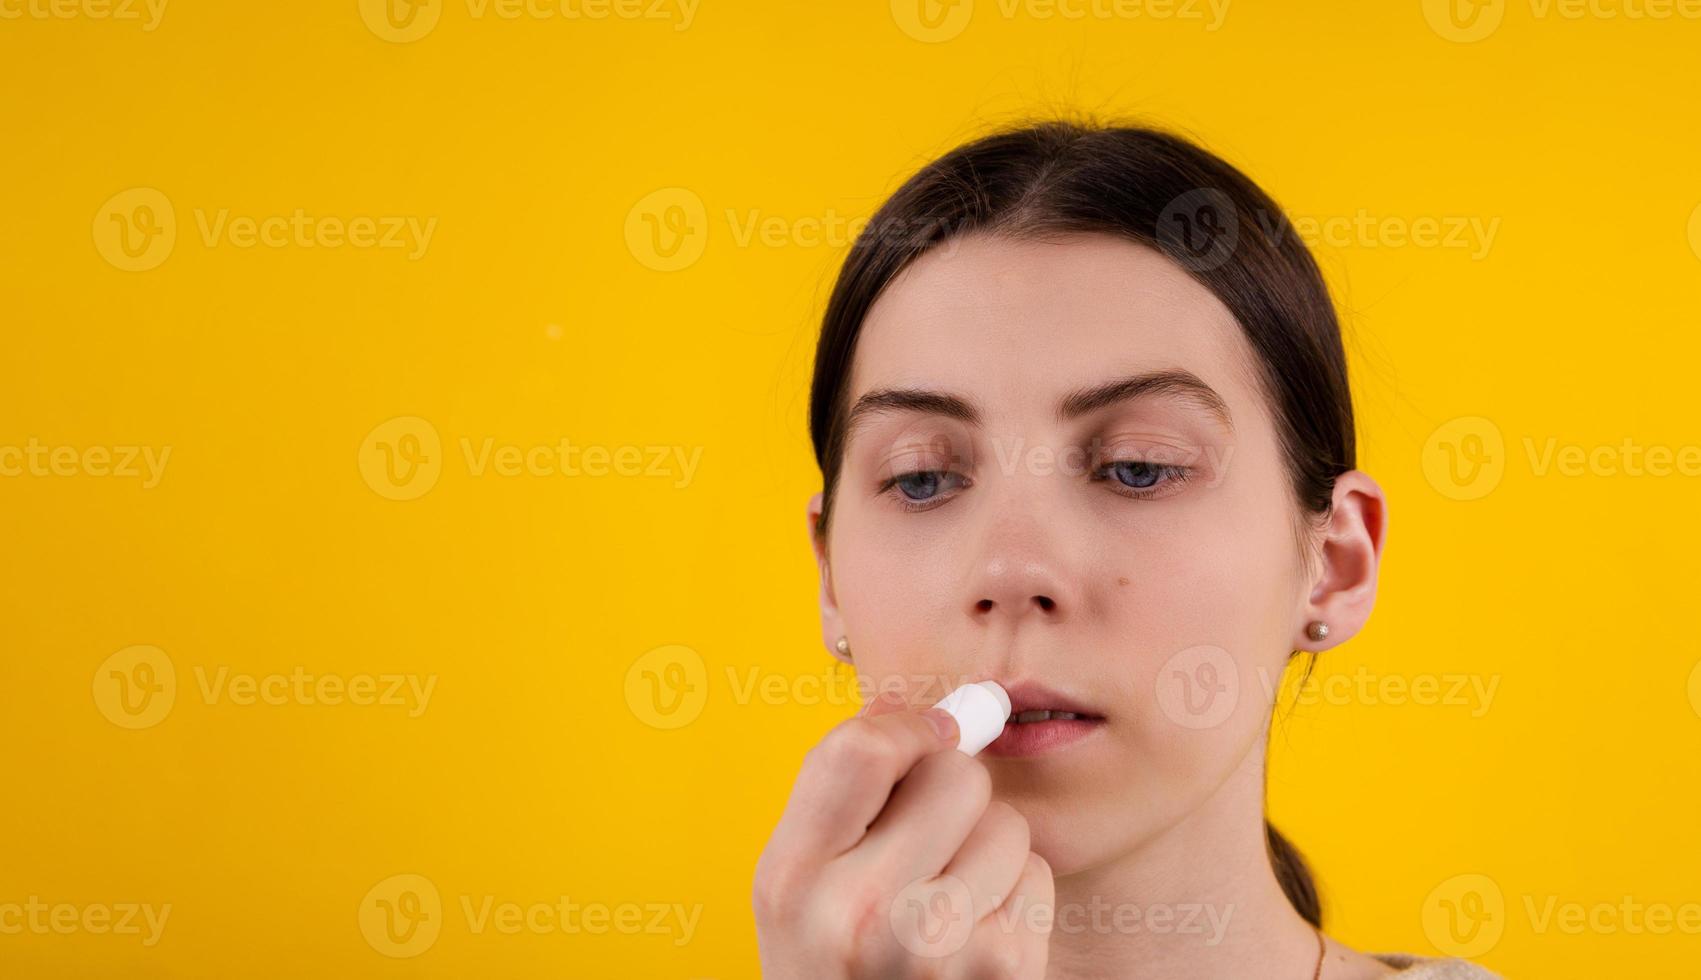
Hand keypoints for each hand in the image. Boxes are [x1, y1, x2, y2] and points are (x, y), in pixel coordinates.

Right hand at [753, 681, 1054, 977]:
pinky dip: (1017, 893)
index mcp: (790, 880)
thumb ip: (846, 790)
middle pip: (952, 774)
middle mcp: (857, 915)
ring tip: (946, 900)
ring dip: (988, 848)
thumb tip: (943, 704)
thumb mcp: (800, 883)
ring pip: (1005, 823)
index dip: (907, 725)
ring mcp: (933, 949)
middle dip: (951, 792)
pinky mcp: (1001, 972)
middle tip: (926, 842)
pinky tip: (977, 933)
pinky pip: (1036, 873)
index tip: (928, 734)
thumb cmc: (837, 963)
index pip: (857, 751)